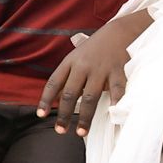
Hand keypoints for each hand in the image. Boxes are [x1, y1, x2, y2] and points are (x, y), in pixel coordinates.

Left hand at [37, 21, 134, 136]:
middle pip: (70, 94)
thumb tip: (59, 97)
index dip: (46, 99)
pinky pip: (116, 89)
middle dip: (64, 115)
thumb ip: (70, 73)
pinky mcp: (118, 70)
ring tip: (81, 132)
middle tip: (60, 131)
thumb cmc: (98, 46)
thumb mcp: (79, 54)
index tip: (41, 115)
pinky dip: (114, 101)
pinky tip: (112, 113)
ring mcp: (101, 69)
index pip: (54, 82)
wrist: (121, 30)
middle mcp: (83, 66)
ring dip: (85, 117)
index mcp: (71, 61)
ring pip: (89, 97)